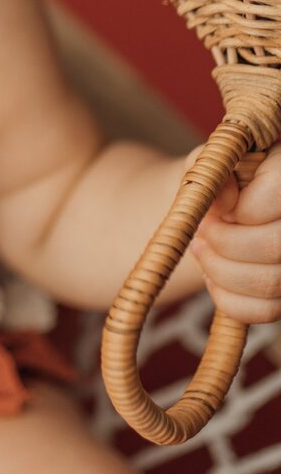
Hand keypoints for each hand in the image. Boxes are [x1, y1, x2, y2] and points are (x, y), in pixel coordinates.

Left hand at [191, 144, 280, 323]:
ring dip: (220, 270)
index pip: (276, 195)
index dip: (239, 207)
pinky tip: (212, 276)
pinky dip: (228, 299)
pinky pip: (265, 310)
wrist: (222, 208)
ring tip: (201, 249)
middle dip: (223, 243)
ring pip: (269, 282)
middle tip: (200, 231)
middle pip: (273, 245)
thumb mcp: (209, 164)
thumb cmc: (217, 180)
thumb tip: (221, 203)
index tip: (216, 208)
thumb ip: (211, 172)